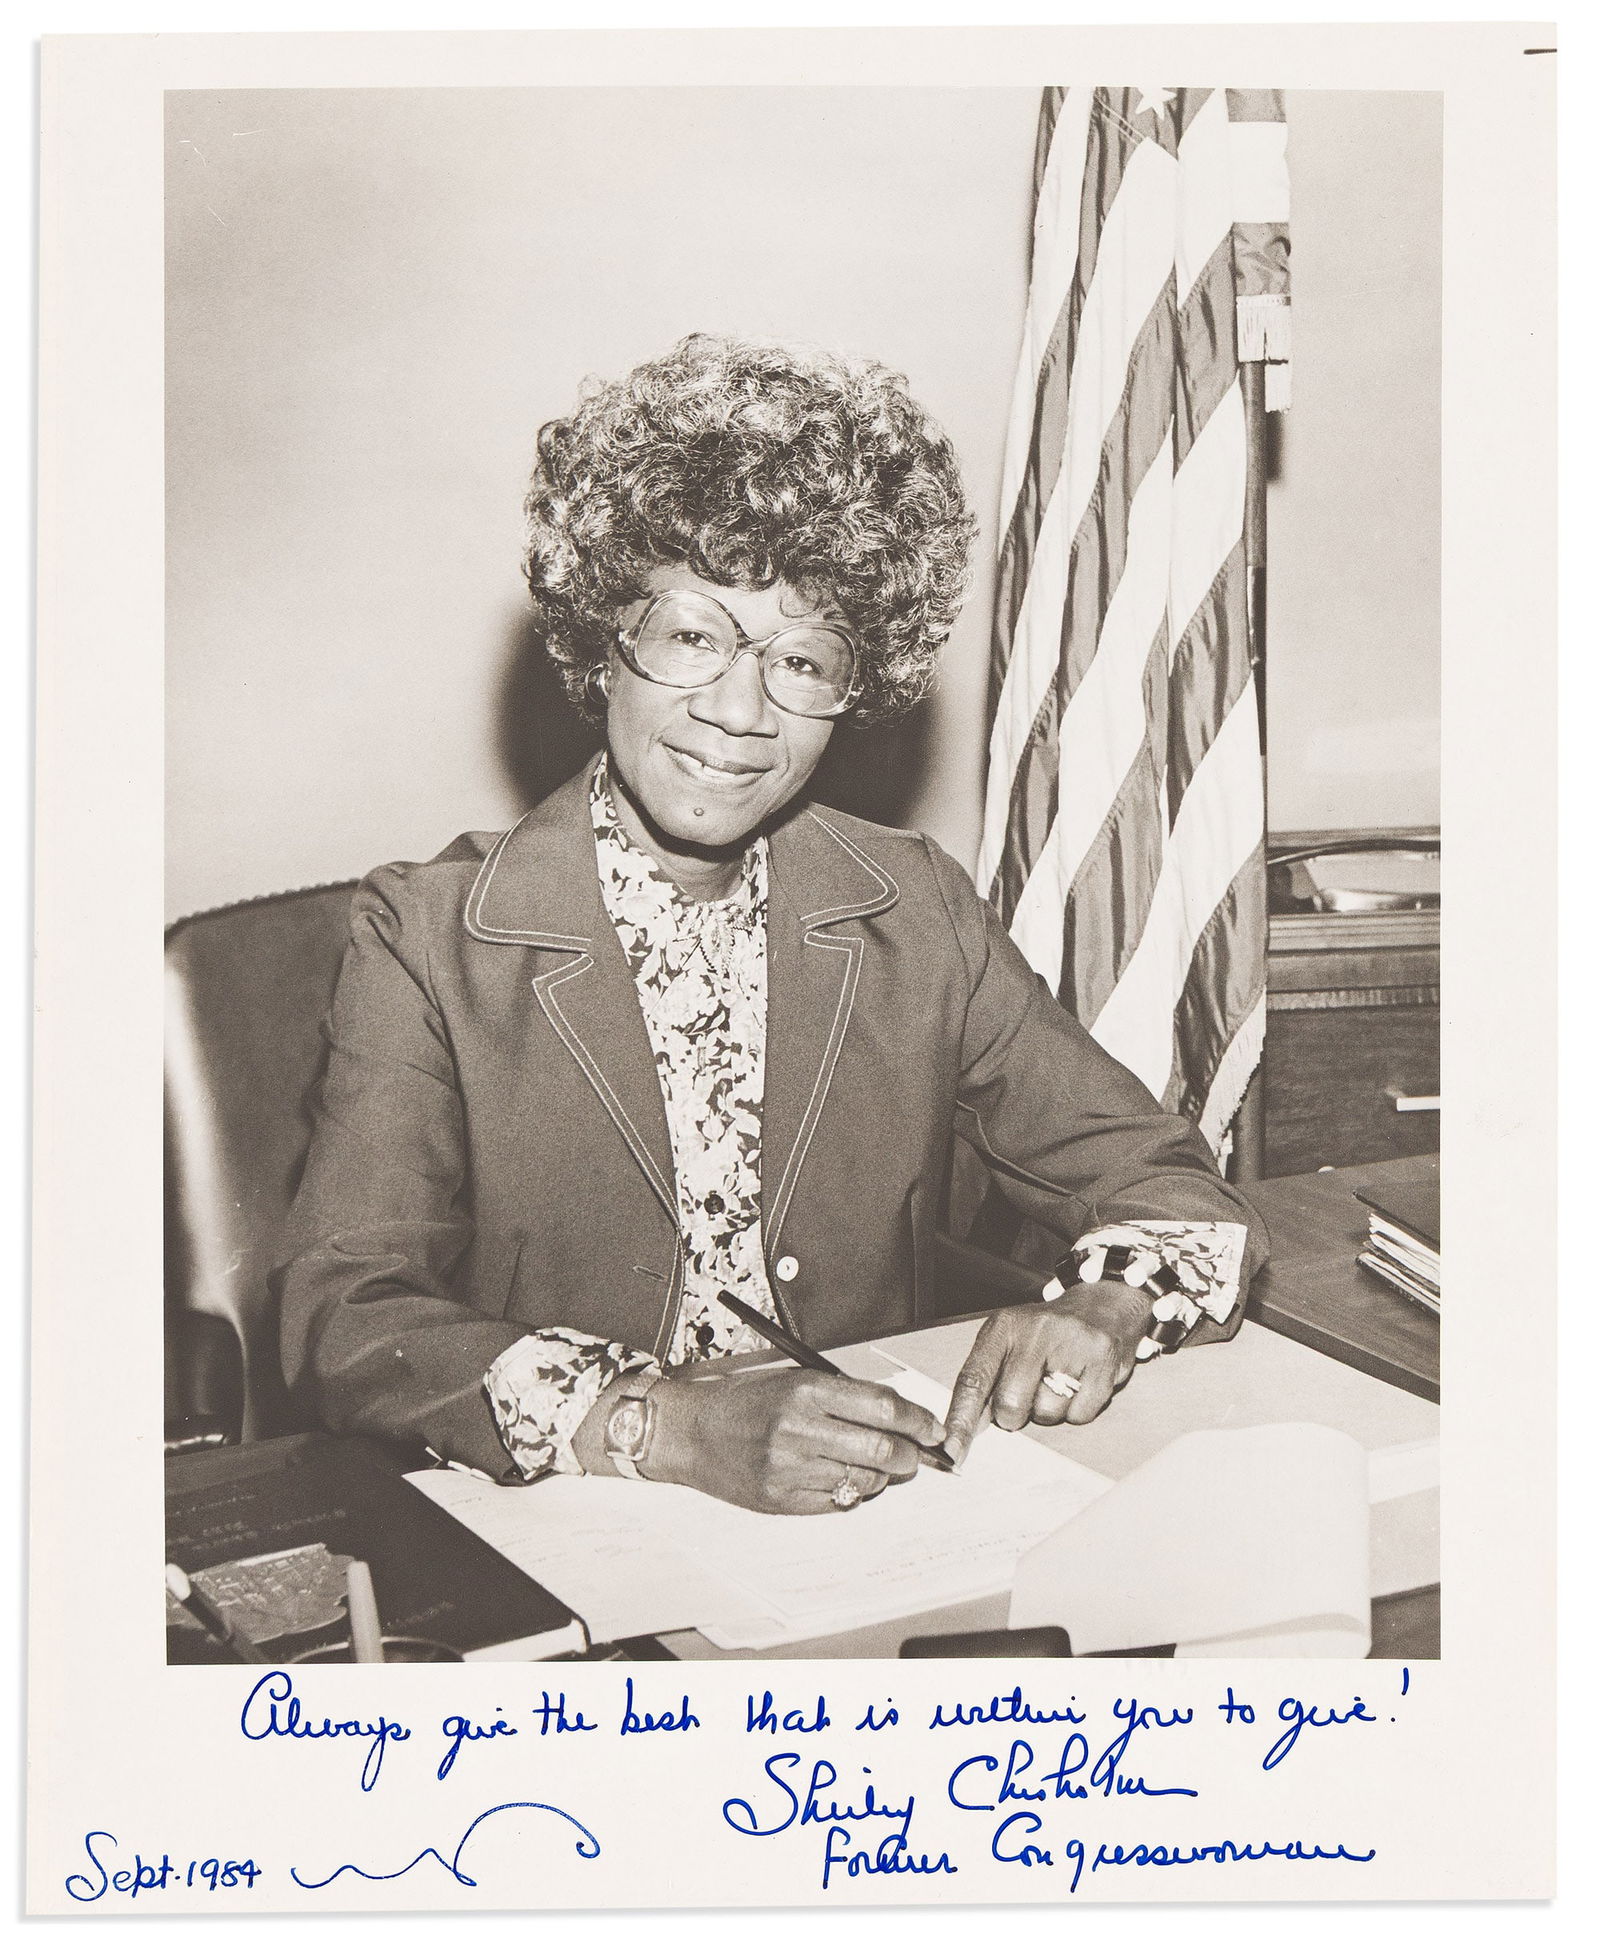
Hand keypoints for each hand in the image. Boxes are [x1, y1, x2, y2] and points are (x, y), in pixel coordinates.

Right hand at [644, 1369, 946, 1514]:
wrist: (691, 1432)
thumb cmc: (744, 1401)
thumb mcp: (793, 1379)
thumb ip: (843, 1395)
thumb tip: (898, 1415)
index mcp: (805, 1390)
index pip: (883, 1407)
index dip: (917, 1419)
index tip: (931, 1428)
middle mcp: (798, 1429)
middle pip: (882, 1448)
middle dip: (909, 1454)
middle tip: (914, 1453)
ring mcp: (789, 1469)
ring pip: (864, 1481)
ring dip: (883, 1476)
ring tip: (877, 1465)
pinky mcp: (781, 1500)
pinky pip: (838, 1503)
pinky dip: (853, 1492)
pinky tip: (845, 1478)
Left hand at [941, 1281, 1151, 1463]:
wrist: (1104, 1304)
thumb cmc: (1047, 1333)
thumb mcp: (1010, 1341)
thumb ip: (987, 1379)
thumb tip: (965, 1430)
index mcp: (1004, 1326)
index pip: (974, 1379)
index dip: (960, 1420)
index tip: (951, 1452)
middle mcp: (1036, 1330)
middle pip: (1011, 1404)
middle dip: (1015, 1414)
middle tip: (1029, 1394)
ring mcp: (1072, 1343)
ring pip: (1048, 1413)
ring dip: (1050, 1410)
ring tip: (1060, 1381)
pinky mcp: (1103, 1359)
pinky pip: (1080, 1415)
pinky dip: (1078, 1410)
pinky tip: (1081, 1383)